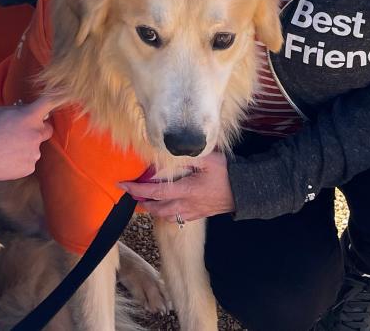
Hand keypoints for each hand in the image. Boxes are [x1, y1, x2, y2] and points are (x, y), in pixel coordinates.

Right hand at [0, 96, 55, 180]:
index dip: (60, 98)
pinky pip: (29, 162)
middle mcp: (35, 134)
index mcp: (29, 117)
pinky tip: (6, 159)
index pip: (50, 103)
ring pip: (35, 148)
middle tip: (21, 133)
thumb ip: (17, 110)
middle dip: (38, 130)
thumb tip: (26, 110)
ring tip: (6, 149)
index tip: (66, 95)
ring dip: (26, 147)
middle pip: (47, 130)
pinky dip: (20, 161)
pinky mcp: (29, 168)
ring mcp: (34, 153)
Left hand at [119, 151, 234, 222]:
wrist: (246, 191)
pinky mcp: (199, 215)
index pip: (156, 192)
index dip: (137, 189)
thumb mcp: (209, 159)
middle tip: (131, 194)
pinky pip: (178, 218)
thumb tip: (170, 151)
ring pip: (166, 216)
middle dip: (142, 203)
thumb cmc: (227, 174)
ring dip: (153, 210)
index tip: (123, 185)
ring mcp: (193, 212)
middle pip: (157, 209)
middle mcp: (187, 204)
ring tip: (144, 201)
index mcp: (187, 190)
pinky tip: (164, 207)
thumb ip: (189, 157)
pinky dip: (166, 214)